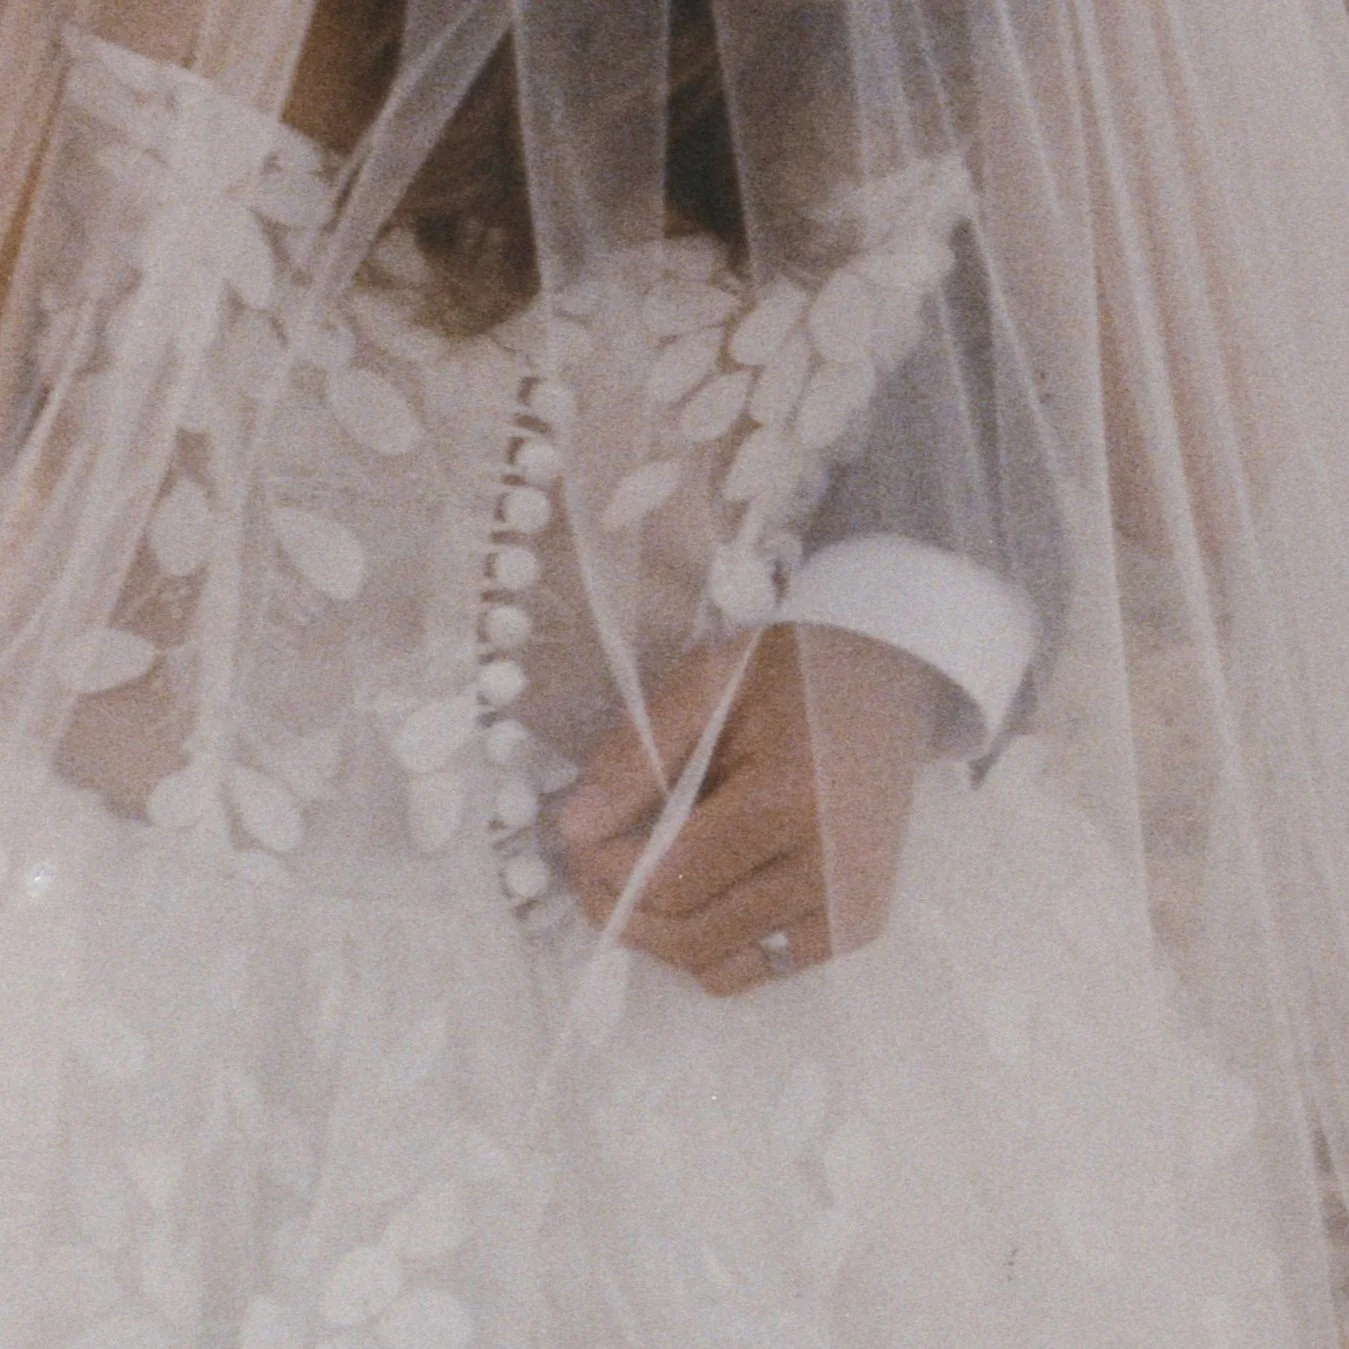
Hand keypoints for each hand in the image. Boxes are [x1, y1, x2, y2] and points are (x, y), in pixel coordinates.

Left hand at [559, 623, 941, 994]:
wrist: (887, 673)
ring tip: (637, 877)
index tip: (579, 834)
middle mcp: (829, 869)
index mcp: (789, 800)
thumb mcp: (703, 687)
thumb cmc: (789, 670)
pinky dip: (715, 945)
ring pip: (718, 966)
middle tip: (589, 862)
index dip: (604, 869)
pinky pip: (762, 969)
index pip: (668, 879)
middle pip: (687, 935)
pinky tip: (702, 891)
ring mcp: (849, 906)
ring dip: (659, 933)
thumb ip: (635, 757)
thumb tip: (575, 830)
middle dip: (617, 907)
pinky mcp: (858, 924)